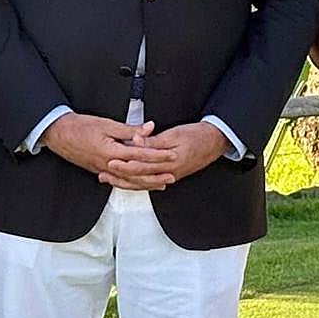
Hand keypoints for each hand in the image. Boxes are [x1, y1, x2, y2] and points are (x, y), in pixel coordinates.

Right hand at [42, 114, 176, 184]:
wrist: (59, 134)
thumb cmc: (80, 127)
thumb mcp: (107, 124)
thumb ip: (129, 129)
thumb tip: (148, 128)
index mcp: (111, 151)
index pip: (140, 155)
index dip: (158, 155)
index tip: (171, 155)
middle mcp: (108, 165)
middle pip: (137, 173)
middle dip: (156, 175)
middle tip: (172, 175)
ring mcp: (103, 170)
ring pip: (129, 181)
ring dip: (146, 183)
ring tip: (161, 184)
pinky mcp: (99, 172)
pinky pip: (119, 182)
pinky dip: (131, 184)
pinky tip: (138, 184)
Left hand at [100, 122, 228, 189]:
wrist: (214, 142)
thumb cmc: (196, 136)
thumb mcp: (173, 135)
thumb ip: (153, 141)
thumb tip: (136, 142)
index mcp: (168, 162)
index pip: (140, 166)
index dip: (123, 165)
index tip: (110, 162)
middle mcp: (168, 173)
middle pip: (139, 178)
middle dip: (119, 177)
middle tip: (104, 174)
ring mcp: (170, 176)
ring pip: (143, 183)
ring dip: (125, 181)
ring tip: (110, 179)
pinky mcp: (171, 175)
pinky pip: (150, 182)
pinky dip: (138, 182)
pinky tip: (129, 182)